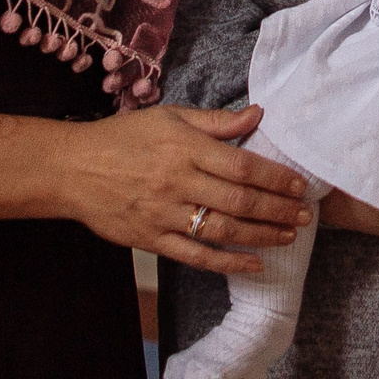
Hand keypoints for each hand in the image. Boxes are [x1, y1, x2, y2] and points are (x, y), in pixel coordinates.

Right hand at [0, 104, 311, 275]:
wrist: (72, 169)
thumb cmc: (123, 137)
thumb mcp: (169, 117)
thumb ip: (215, 121)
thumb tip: (257, 114)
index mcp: (185, 148)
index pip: (243, 166)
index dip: (276, 178)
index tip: (300, 185)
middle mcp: (178, 182)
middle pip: (240, 201)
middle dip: (278, 210)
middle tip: (305, 215)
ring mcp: (165, 214)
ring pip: (223, 230)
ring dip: (262, 236)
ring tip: (289, 236)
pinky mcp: (152, 240)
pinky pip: (196, 255)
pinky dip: (228, 262)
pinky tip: (254, 264)